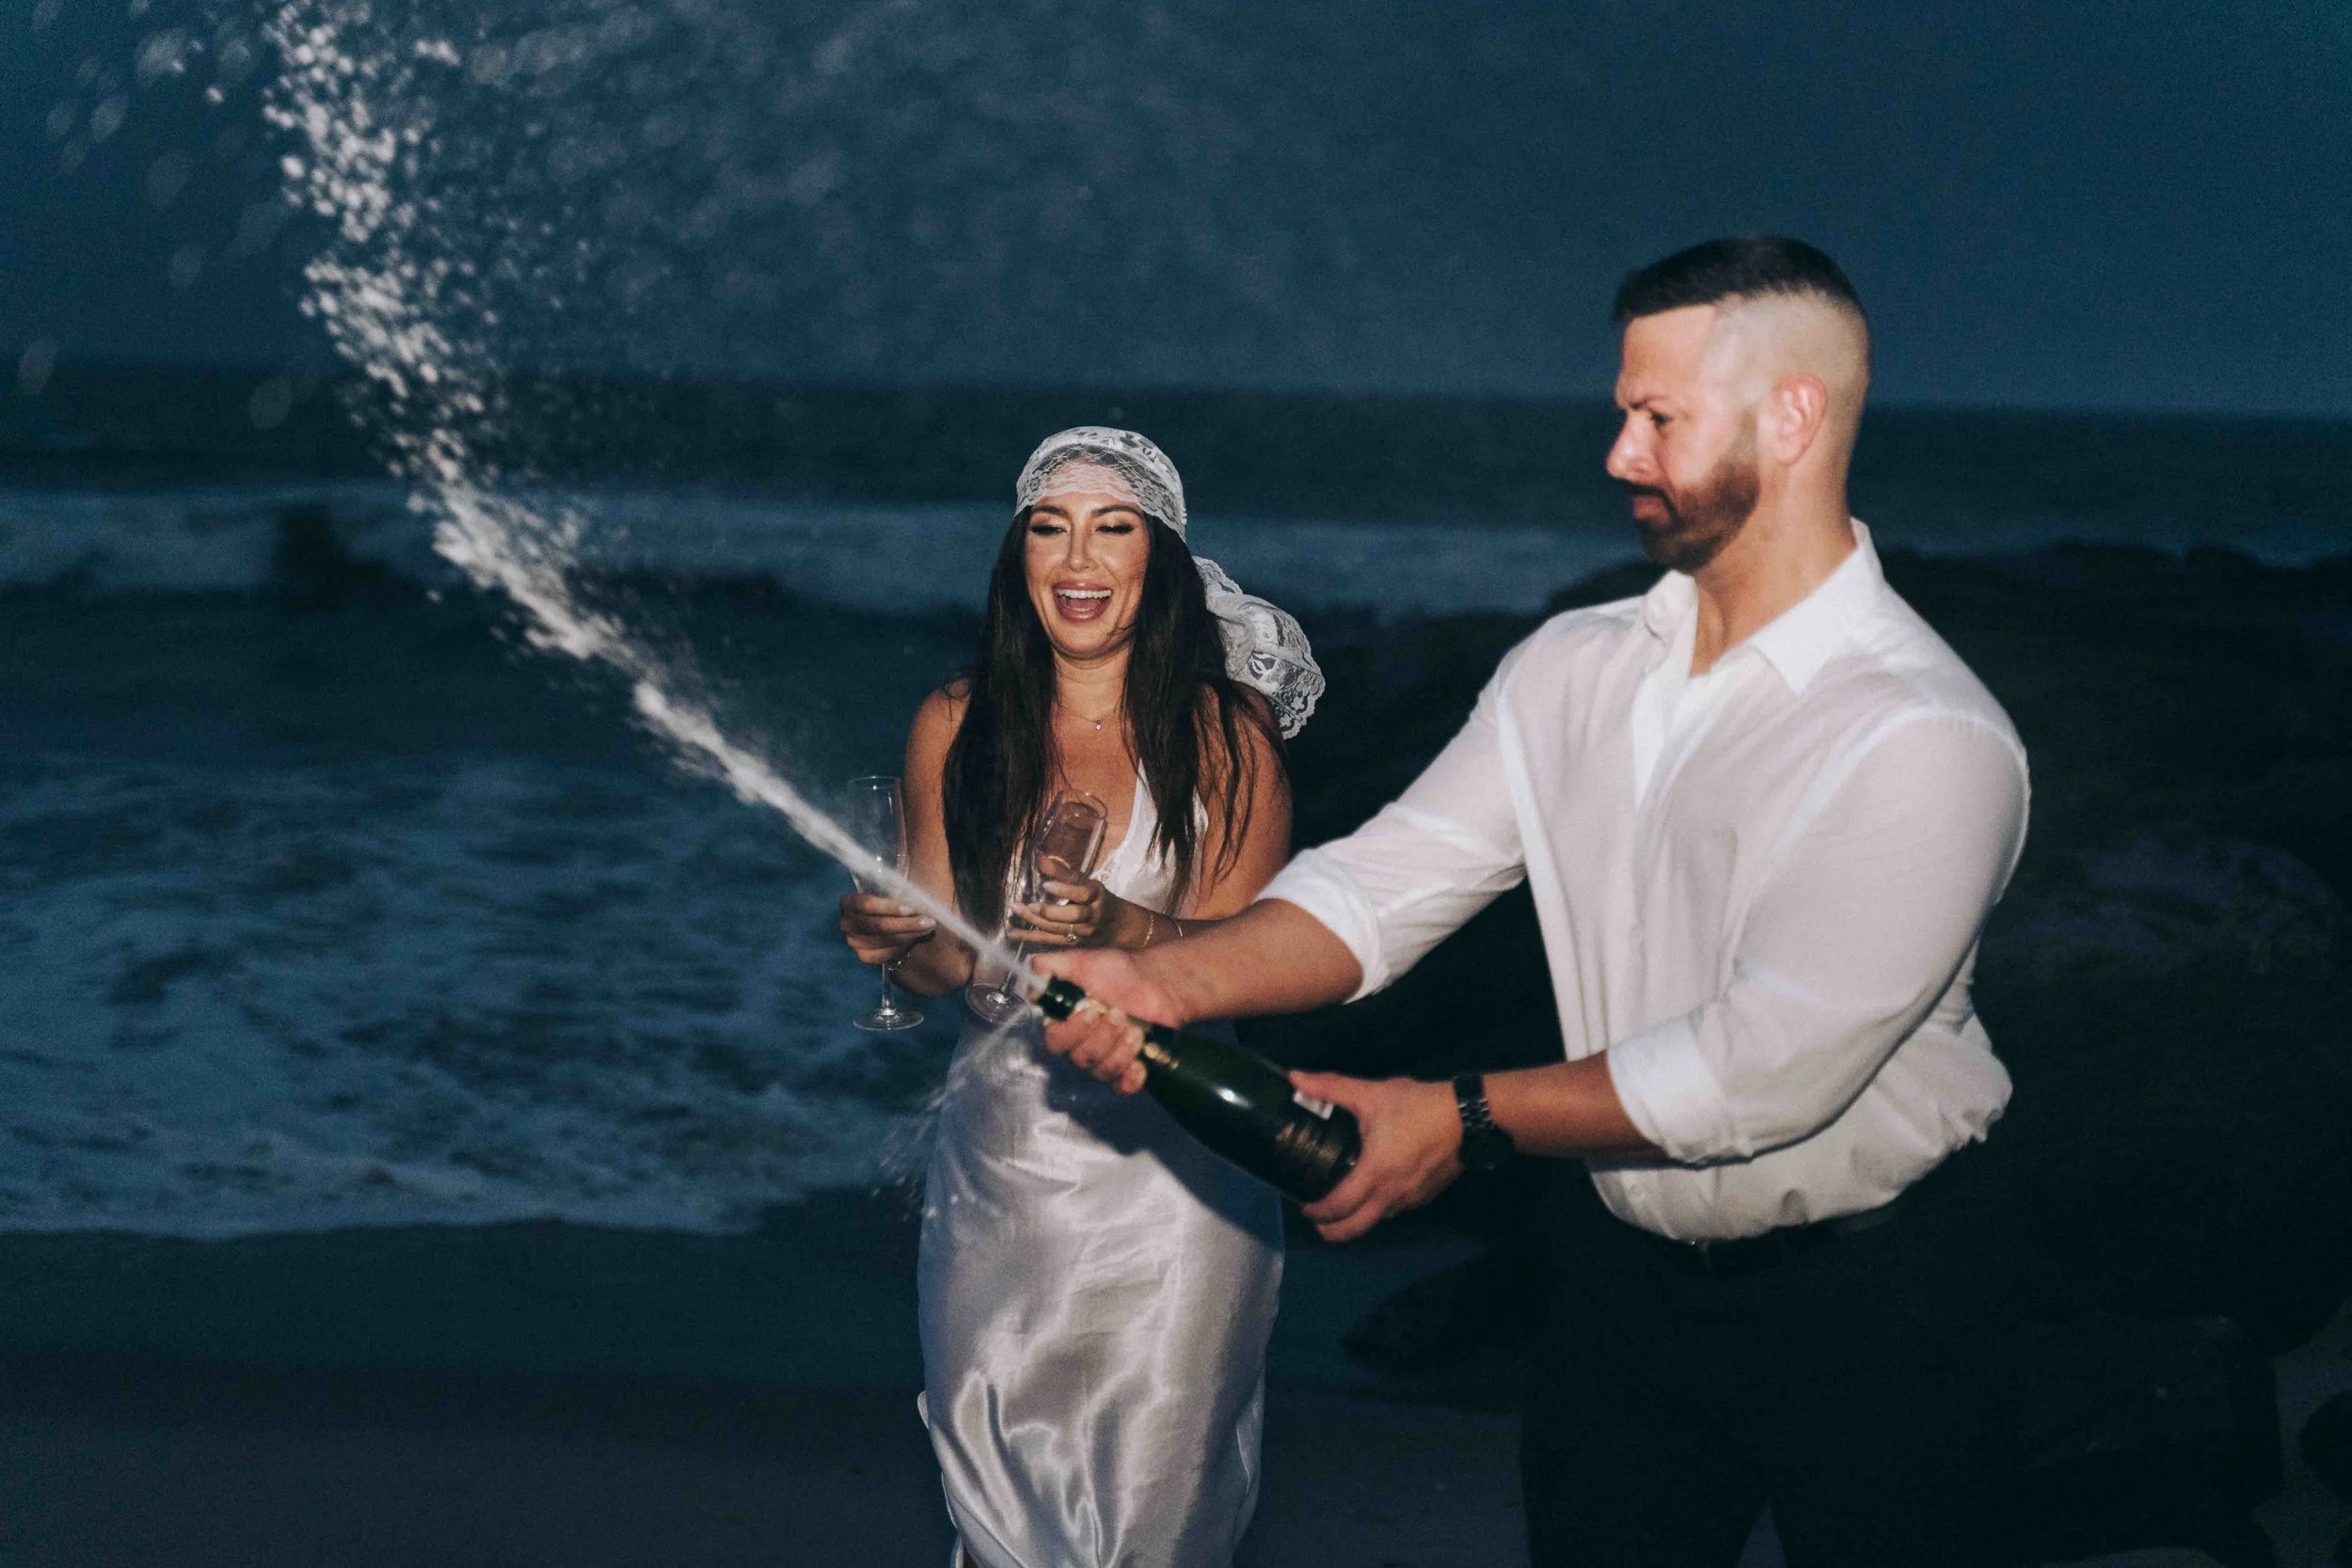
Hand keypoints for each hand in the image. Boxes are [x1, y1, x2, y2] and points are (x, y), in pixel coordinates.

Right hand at [838, 890, 936, 966]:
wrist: (891, 920)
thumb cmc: (894, 898)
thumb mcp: (894, 888)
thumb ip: (899, 885)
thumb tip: (916, 882)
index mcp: (848, 902)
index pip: (864, 904)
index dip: (887, 906)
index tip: (910, 908)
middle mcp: (846, 923)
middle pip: (877, 925)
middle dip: (905, 924)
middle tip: (929, 921)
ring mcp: (853, 941)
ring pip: (884, 940)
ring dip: (910, 934)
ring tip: (929, 927)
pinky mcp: (863, 955)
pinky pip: (885, 954)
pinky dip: (903, 945)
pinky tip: (917, 937)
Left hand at [1005, 876, 1108, 949]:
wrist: (1116, 926)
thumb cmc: (1095, 898)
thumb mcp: (1085, 883)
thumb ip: (1062, 872)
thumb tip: (1039, 856)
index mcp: (1095, 897)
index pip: (1082, 894)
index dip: (1065, 890)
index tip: (1046, 885)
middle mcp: (1091, 917)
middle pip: (1072, 916)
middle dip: (1050, 911)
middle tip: (1030, 904)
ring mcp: (1082, 934)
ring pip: (1058, 930)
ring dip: (1035, 921)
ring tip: (1016, 909)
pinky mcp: (1072, 945)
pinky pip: (1049, 941)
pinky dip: (1030, 937)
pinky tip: (1013, 932)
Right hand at [1029, 948, 1190, 1095]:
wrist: (1157, 981)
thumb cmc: (1120, 972)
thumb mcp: (1083, 961)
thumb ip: (1051, 965)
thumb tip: (1032, 974)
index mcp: (1066, 1023)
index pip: (1055, 1041)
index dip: (1072, 1032)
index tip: (1093, 1012)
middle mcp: (1081, 1045)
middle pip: (1081, 1058)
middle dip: (1104, 1037)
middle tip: (1121, 1015)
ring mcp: (1104, 1060)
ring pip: (1102, 1072)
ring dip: (1121, 1051)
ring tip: (1136, 1029)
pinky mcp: (1128, 1070)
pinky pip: (1123, 1087)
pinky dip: (1131, 1078)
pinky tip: (1140, 1063)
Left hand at [1291, 1072, 1463, 1242]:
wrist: (1468, 1117)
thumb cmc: (1418, 1107)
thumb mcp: (1372, 1093)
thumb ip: (1331, 1087)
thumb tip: (1295, 1078)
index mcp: (1374, 1173)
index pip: (1338, 1207)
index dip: (1317, 1213)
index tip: (1304, 1207)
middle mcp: (1391, 1195)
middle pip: (1356, 1229)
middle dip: (1332, 1232)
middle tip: (1318, 1222)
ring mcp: (1411, 1199)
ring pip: (1377, 1220)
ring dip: (1357, 1220)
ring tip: (1344, 1204)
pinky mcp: (1426, 1196)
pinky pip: (1396, 1210)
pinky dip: (1379, 1209)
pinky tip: (1374, 1192)